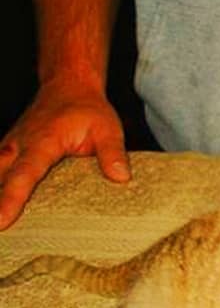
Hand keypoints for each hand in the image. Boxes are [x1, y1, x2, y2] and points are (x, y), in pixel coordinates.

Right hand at [0, 79, 129, 229]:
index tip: (2, 221)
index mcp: (42, 142)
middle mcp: (19, 146)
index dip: (12, 199)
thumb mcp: (108, 128)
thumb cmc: (88, 109)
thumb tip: (121, 178)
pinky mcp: (8, 153)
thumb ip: (113, 153)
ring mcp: (9, 148)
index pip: (25, 174)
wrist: (69, 86)